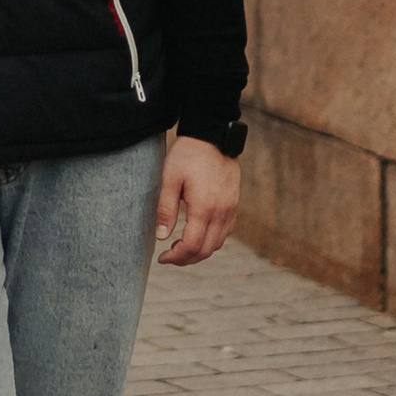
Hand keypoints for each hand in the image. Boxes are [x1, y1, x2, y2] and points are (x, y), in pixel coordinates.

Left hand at [154, 135, 240, 267]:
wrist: (213, 135)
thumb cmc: (188, 155)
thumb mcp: (170, 179)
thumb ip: (165, 209)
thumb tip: (161, 237)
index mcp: (204, 207)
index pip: (192, 245)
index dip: (176, 257)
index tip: (162, 257)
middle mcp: (221, 211)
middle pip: (206, 250)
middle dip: (186, 259)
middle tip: (169, 257)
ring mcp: (231, 208)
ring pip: (218, 243)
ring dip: (200, 251)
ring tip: (181, 247)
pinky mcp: (234, 204)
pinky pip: (225, 232)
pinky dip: (212, 241)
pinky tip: (198, 234)